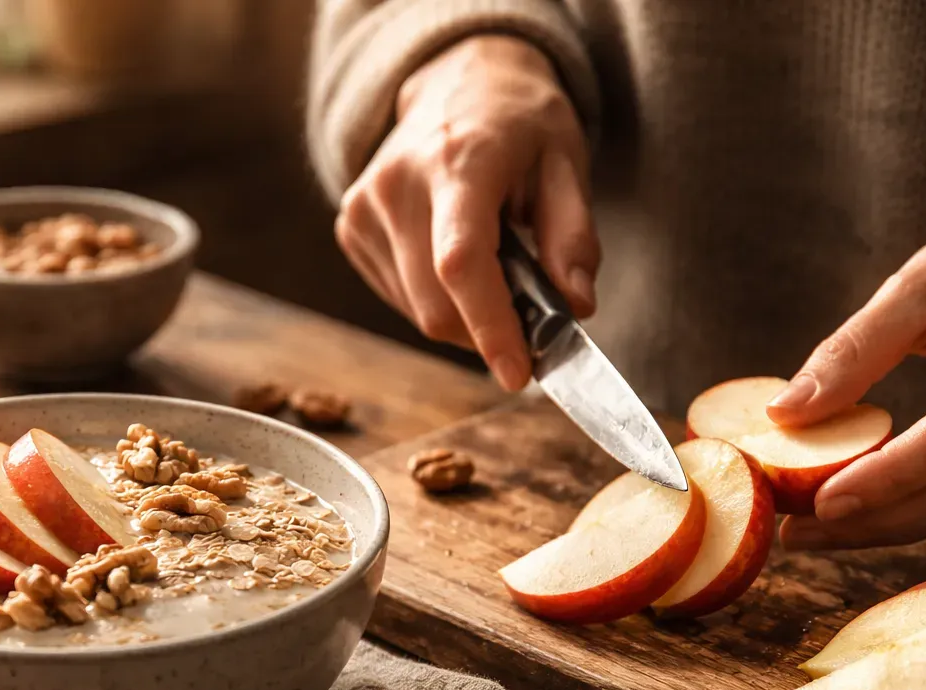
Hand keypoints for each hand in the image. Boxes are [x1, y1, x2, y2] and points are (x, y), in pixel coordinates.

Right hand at [335, 35, 598, 390]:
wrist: (455, 79)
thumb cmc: (517, 123)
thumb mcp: (566, 163)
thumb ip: (573, 238)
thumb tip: (575, 306)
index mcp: (459, 161)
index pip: (462, 262)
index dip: (489, 327)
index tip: (518, 373)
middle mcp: (398, 184)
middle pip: (437, 305)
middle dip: (489, 331)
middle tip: (530, 313)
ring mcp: (364, 207)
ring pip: (418, 312)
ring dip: (464, 316)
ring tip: (493, 266)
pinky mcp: (350, 228)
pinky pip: (400, 299)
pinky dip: (438, 300)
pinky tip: (454, 260)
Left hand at [769, 172, 925, 549]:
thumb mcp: (917, 285)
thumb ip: (854, 349)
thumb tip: (785, 414)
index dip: (889, 478)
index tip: (819, 504)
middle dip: (877, 520)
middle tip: (797, 533)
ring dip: (890, 528)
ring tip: (813, 530)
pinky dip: (917, 512)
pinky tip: (861, 513)